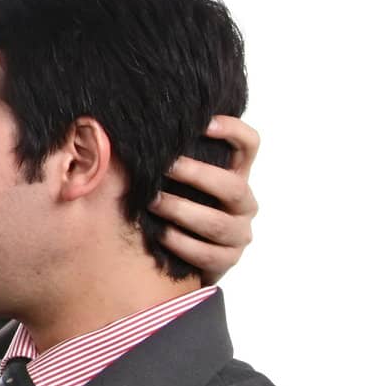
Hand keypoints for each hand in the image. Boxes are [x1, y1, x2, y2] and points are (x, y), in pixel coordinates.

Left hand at [151, 114, 259, 282]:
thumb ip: (171, 158)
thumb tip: (135, 134)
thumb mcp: (177, 178)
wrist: (180, 256)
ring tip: (152, 203)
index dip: (232, 130)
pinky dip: (181, 243)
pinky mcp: (227, 260)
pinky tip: (160, 235)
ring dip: (181, 211)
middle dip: (196, 175)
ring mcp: (239, 234)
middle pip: (233, 186)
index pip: (249, 145)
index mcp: (236, 175)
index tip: (202, 124)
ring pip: (217, 223)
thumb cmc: (175, 204)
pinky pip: (208, 254)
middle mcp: (244, 203)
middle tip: (164, 168)